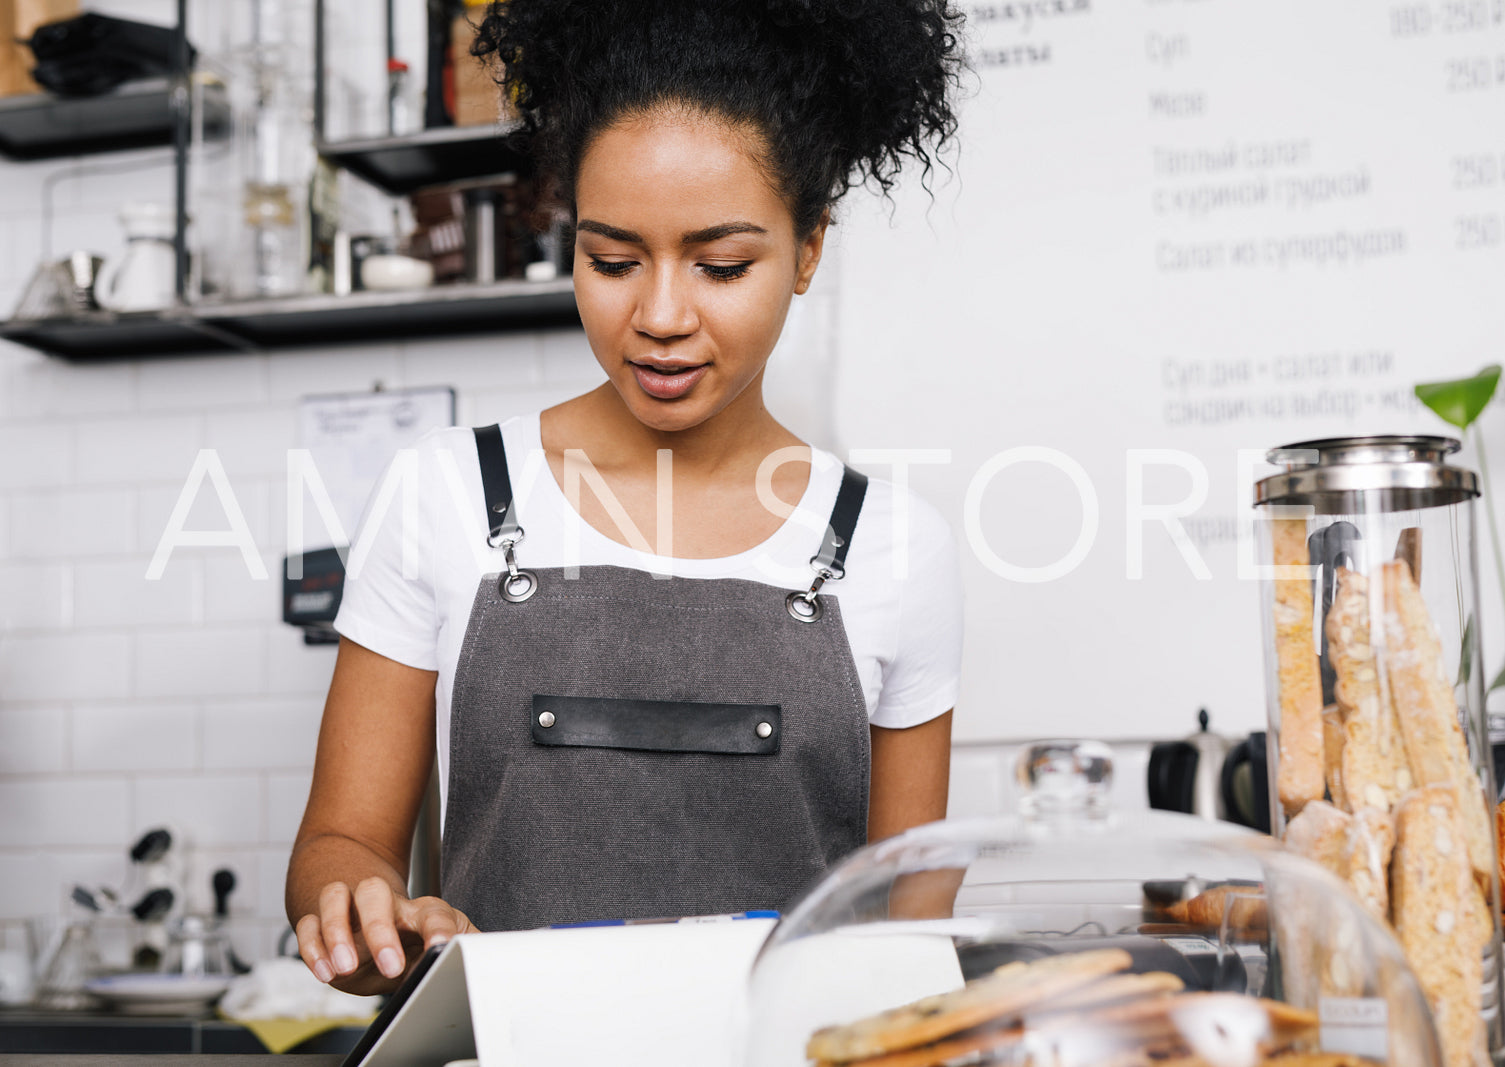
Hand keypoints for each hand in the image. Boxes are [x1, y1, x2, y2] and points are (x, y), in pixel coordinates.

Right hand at [295, 877, 473, 994]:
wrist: (379, 925)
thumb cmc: (415, 938)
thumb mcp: (441, 948)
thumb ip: (465, 952)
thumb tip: (490, 959)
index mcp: (420, 910)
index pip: (432, 911)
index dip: (438, 927)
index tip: (441, 946)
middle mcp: (383, 903)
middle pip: (375, 893)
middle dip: (379, 928)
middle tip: (389, 965)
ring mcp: (349, 909)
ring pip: (335, 897)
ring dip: (336, 932)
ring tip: (344, 969)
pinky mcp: (321, 924)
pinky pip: (307, 923)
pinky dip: (311, 947)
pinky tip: (323, 972)